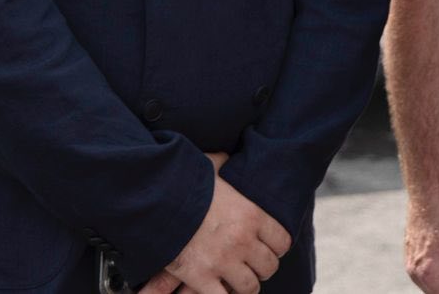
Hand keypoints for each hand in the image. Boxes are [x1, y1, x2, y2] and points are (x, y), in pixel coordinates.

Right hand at [136, 173, 289, 293]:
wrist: (156, 199)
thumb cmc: (185, 181)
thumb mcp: (213, 165)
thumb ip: (227, 164)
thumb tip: (228, 158)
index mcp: (253, 214)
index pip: (282, 241)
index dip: (276, 247)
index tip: (268, 247)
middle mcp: (243, 240)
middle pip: (269, 266)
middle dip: (261, 267)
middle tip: (252, 265)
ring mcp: (223, 261)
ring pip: (249, 287)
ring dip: (245, 285)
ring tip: (238, 280)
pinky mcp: (201, 278)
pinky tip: (219, 289)